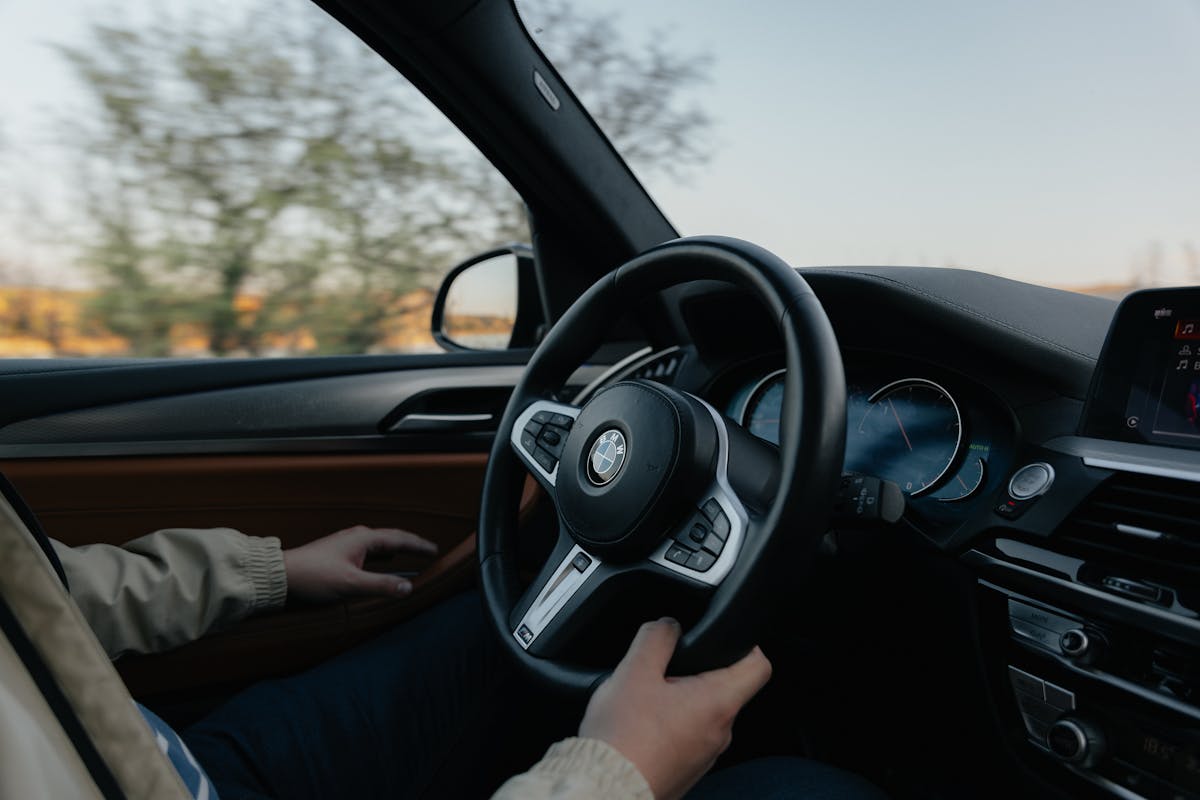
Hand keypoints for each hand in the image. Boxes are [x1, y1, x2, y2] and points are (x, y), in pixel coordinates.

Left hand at [282, 525, 437, 602]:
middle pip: (391, 537)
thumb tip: (408, 587)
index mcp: (364, 539)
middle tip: (427, 550)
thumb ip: (381, 585)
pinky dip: (381, 555)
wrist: (280, 576)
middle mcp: (356, 536)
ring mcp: (346, 543)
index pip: (400, 539)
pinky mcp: (338, 553)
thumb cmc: (314, 577)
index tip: (435, 550)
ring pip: (378, 543)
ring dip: (395, 548)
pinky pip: (368, 550)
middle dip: (410, 544)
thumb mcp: (352, 584)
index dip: (419, 545)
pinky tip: (378, 562)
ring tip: (407, 553)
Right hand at [579, 618, 771, 799]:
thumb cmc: (622, 738)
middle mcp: (720, 733)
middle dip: (697, 673)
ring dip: (679, 701)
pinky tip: (640, 725)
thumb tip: (669, 624)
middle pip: (724, 689)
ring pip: (702, 714)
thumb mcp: (634, 671)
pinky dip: (668, 726)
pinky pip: (686, 737)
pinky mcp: (686, 770)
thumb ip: (657, 637)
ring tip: (644, 699)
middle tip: (663, 668)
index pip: (759, 666)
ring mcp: (705, 756)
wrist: (606, 789)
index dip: (745, 644)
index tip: (722, 639)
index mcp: (717, 703)